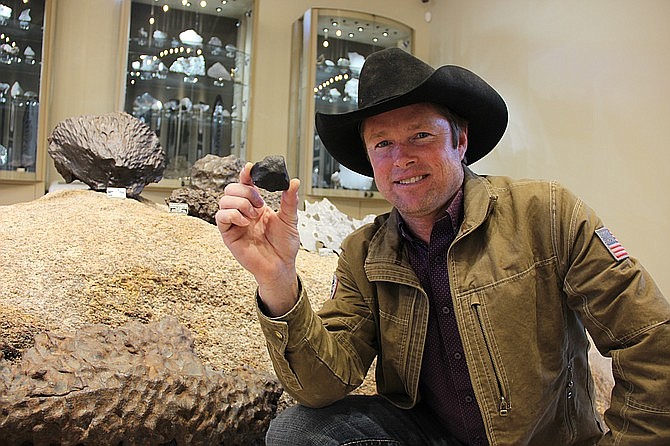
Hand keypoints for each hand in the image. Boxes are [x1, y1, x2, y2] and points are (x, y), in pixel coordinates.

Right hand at [215, 162, 300, 315]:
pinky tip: (245, 221)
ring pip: (224, 200)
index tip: (250, 168)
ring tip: (254, 216)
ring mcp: (234, 223)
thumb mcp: (290, 219)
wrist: (280, 266)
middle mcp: (243, 212)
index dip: (245, 174)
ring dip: (240, 203)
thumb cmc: (284, 245)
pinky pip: (220, 216)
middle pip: (231, 189)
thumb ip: (290, 200)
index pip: (245, 184)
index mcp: (256, 206)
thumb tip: (294, 182)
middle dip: (245, 191)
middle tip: (260, 204)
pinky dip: (233, 214)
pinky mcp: (228, 234)